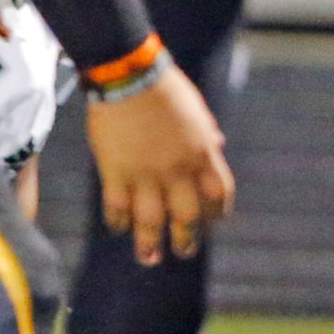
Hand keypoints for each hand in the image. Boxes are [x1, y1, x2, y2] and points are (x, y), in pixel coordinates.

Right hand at [86, 66, 234, 263]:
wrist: (129, 75)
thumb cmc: (165, 87)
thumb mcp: (197, 109)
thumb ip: (207, 133)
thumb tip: (218, 145)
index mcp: (202, 153)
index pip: (218, 194)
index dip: (216, 213)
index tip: (211, 223)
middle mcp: (177, 170)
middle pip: (187, 217)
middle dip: (187, 239)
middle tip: (184, 252)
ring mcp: (146, 174)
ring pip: (150, 222)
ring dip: (150, 245)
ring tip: (150, 258)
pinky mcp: (115, 172)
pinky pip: (117, 207)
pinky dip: (118, 221)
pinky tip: (119, 228)